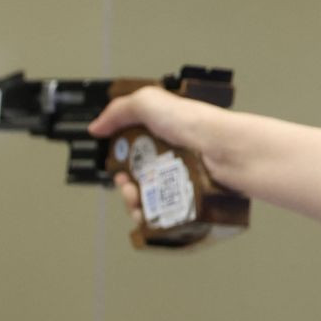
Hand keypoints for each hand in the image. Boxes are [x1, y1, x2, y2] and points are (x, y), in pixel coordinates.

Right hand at [88, 86, 216, 224]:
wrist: (223, 151)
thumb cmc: (194, 124)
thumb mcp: (148, 102)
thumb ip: (118, 110)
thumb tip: (96, 126)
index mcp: (162, 135)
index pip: (132, 152)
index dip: (119, 161)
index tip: (115, 166)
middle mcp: (172, 159)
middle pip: (136, 179)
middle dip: (124, 185)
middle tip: (127, 185)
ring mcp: (180, 182)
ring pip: (147, 200)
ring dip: (132, 203)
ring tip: (136, 200)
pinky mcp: (188, 202)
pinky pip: (163, 215)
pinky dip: (149, 217)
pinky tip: (147, 213)